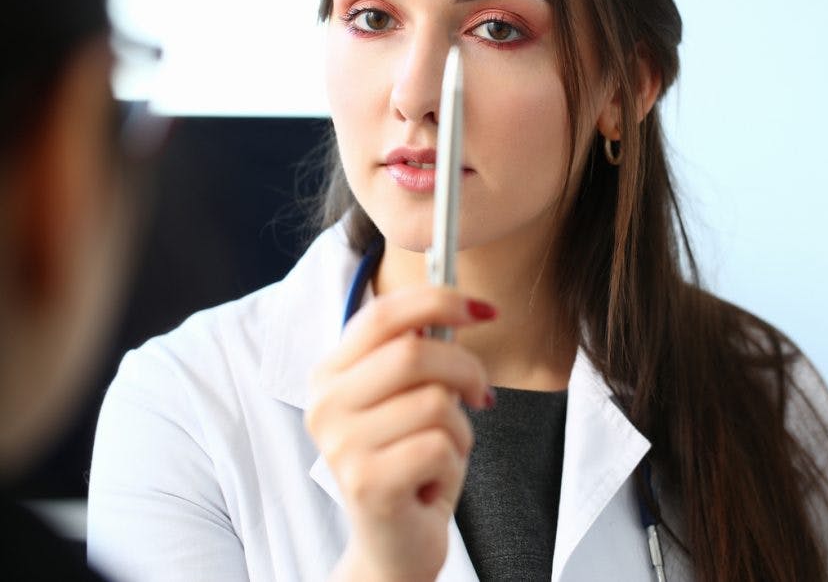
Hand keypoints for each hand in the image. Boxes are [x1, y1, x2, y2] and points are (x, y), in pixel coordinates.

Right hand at [305, 285, 495, 581]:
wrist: (392, 545)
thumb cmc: (407, 462)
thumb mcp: (409, 397)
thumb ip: (420, 352)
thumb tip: (466, 306)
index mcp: (329, 374)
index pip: (382, 315)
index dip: (438, 301)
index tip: (483, 309)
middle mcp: (325, 406)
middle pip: (414, 353)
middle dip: (465, 368)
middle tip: (478, 392)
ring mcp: (341, 445)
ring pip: (436, 401)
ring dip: (460, 428)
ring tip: (441, 450)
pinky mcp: (367, 483)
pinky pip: (440, 445)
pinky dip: (454, 462)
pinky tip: (433, 479)